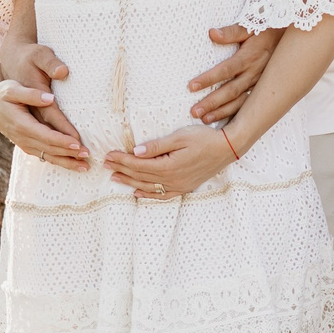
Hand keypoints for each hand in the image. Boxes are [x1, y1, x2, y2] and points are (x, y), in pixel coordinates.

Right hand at [0, 36, 87, 169]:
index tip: (77, 143)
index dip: (61, 141)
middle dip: (69, 154)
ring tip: (85, 167)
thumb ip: (30, 94)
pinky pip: (44, 156)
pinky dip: (59, 161)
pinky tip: (72, 164)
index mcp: (21, 124)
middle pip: (49, 149)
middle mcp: (23, 137)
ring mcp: (24, 143)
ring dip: (66, 162)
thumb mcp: (12, 89)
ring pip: (48, 156)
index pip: (45, 136)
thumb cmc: (3, 94)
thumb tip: (49, 98)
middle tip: (88, 155)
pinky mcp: (27, 145)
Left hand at [103, 127, 236, 197]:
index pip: (138, 164)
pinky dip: (148, 195)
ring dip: (129, 182)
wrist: (228, 149)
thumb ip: (157, 146)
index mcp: (167, 166)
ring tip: (115, 178)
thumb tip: (136, 151)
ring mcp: (178, 186)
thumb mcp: (180, 137)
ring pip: (148, 187)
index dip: (122, 160)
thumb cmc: (204, 139)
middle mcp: (171, 179)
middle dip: (121, 170)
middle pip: (140, 176)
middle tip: (105, 165)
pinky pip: (162, 195)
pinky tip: (137, 193)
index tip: (109, 154)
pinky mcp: (184, 187)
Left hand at [189, 24, 280, 123]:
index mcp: (248, 57)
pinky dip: (236, 114)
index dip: (209, 78)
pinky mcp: (261, 90)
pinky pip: (249, 104)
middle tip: (195, 111)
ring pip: (239, 101)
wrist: (289, 40)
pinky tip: (224, 122)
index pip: (225, 70)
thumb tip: (212, 33)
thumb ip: (231, 32)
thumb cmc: (267, 32)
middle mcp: (253, 73)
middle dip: (212, 102)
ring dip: (222, 112)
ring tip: (205, 119)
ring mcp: (258, 84)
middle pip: (230, 90)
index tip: (192, 86)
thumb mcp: (250, 27)